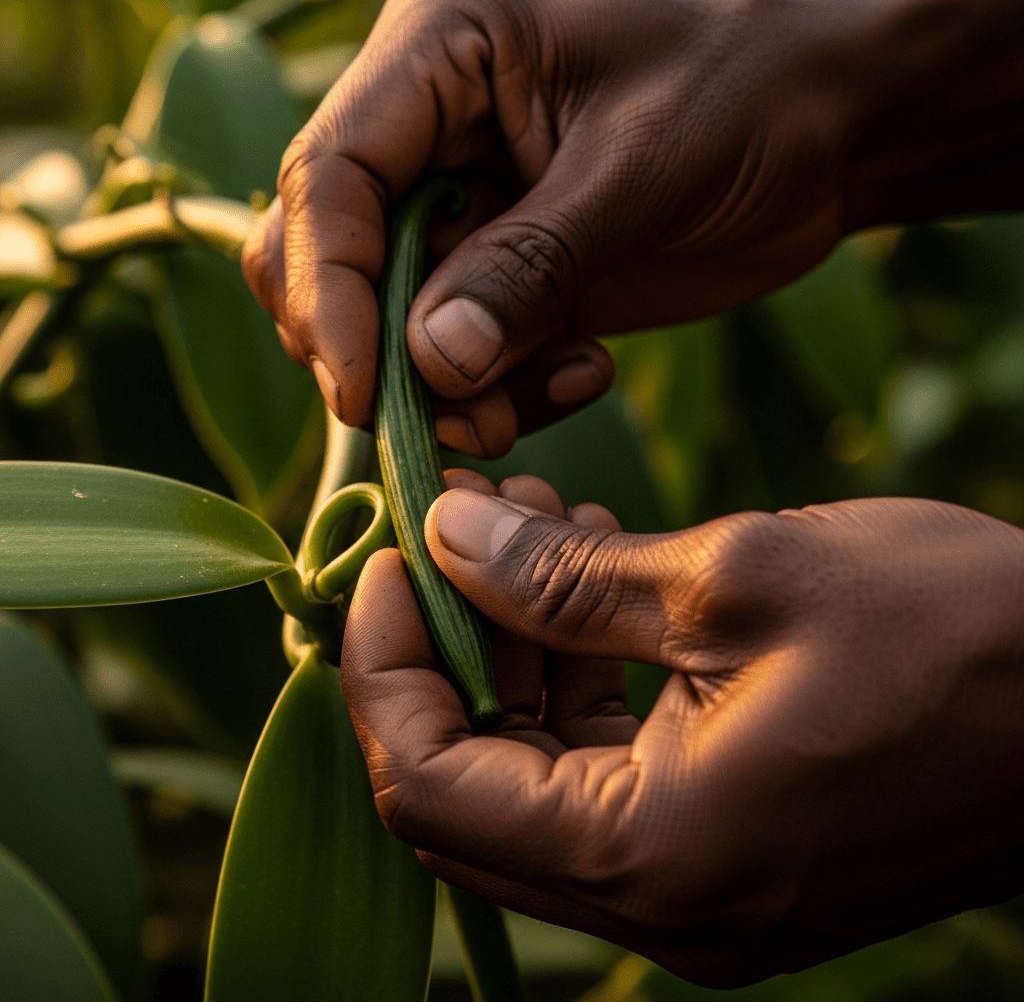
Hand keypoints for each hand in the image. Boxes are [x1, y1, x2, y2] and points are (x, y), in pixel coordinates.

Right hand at [245, 0, 1023, 454]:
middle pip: (333, 255)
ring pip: (394, 320)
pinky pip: (465, 352)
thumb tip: (429, 363)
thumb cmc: (758, 82)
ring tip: (528, 405)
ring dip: (443, 388)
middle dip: (375, 350)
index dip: (330, 291)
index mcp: (441, 53)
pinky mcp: (515, 271)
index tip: (364, 390)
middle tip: (455, 418)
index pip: (330, 178)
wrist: (841, 114)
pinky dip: (499, 390)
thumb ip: (529, 263)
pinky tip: (577, 376)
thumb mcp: (642, 163)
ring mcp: (473, 209)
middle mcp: (434, 131)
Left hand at [341, 476, 1023, 985]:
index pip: (428, 788)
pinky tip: (593, 576)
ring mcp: (698, 888)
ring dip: (513, 654)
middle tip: (456, 532)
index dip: (384, 667)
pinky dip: (577, 680)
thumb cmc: (952, 631)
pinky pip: (606, 774)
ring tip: (531, 525)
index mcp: (655, 858)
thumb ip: (564, 573)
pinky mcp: (730, 850)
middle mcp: (662, 907)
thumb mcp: (736, 576)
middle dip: (442, 655)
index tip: (389, 557)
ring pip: (533, 778)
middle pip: (468, 792)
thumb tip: (449, 537)